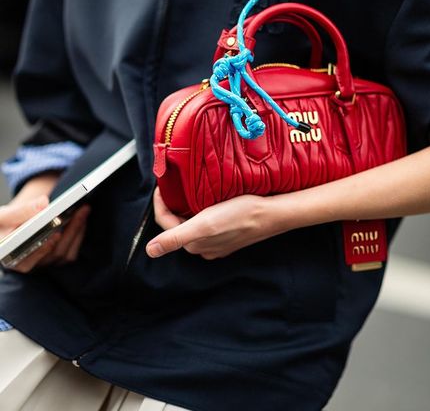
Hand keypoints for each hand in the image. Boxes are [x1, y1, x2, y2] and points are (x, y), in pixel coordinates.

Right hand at [0, 194, 89, 272]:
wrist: (10, 225)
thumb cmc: (4, 223)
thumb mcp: (4, 216)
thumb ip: (20, 212)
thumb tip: (43, 203)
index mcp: (11, 257)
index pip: (27, 260)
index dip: (42, 249)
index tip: (56, 234)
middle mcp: (28, 263)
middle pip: (53, 254)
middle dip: (69, 232)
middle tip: (79, 213)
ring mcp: (43, 262)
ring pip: (65, 253)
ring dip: (77, 231)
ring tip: (83, 210)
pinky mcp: (55, 258)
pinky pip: (71, 252)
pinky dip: (79, 234)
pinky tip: (82, 218)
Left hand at [147, 187, 287, 259]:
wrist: (271, 214)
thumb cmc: (240, 215)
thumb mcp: (204, 224)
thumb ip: (176, 237)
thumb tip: (150, 251)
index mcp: (194, 243)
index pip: (166, 222)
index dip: (161, 203)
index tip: (162, 185)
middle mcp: (203, 246)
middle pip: (178, 223)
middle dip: (174, 205)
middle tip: (175, 185)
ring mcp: (217, 241)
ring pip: (193, 223)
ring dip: (188, 208)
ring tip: (189, 189)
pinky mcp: (228, 234)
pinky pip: (208, 223)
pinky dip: (203, 212)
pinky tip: (209, 201)